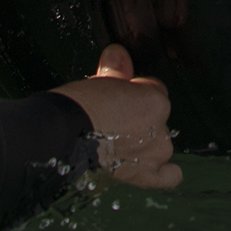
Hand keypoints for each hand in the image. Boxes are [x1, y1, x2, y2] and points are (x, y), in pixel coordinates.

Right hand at [53, 45, 180, 190]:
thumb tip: (118, 53)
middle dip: (139, 118)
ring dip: (146, 143)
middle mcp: (161, 129)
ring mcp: (155, 155)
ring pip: (160, 144)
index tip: (117, 98)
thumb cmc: (79, 108)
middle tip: (113, 122)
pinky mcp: (144, 175)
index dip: (135, 93)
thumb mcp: (100, 81)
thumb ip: (117, 70)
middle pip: (157, 119)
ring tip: (118, 143)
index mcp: (156, 101)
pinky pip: (169, 176)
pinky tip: (154, 168)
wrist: (61, 138)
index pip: (154, 91)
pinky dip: (165, 173)